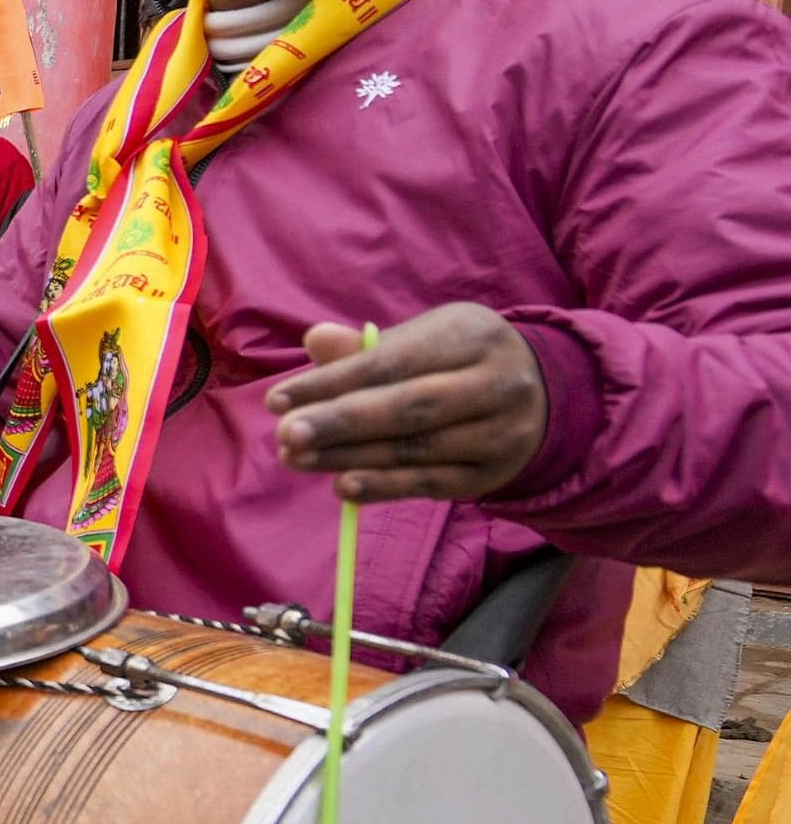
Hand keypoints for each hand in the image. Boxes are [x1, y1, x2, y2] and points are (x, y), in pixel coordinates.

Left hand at [267, 305, 549, 500]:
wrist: (546, 398)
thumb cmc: (459, 360)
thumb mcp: (426, 338)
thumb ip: (368, 347)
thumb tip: (314, 340)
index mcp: (472, 336)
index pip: (392, 362)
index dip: (332, 382)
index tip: (278, 399)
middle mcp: (496, 384)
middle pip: (409, 408)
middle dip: (340, 423)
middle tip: (284, 434)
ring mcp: (500, 433)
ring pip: (416, 449)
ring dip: (349, 457)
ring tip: (295, 458)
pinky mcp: (493, 474)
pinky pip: (432, 482)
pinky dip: (385, 486)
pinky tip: (343, 485)